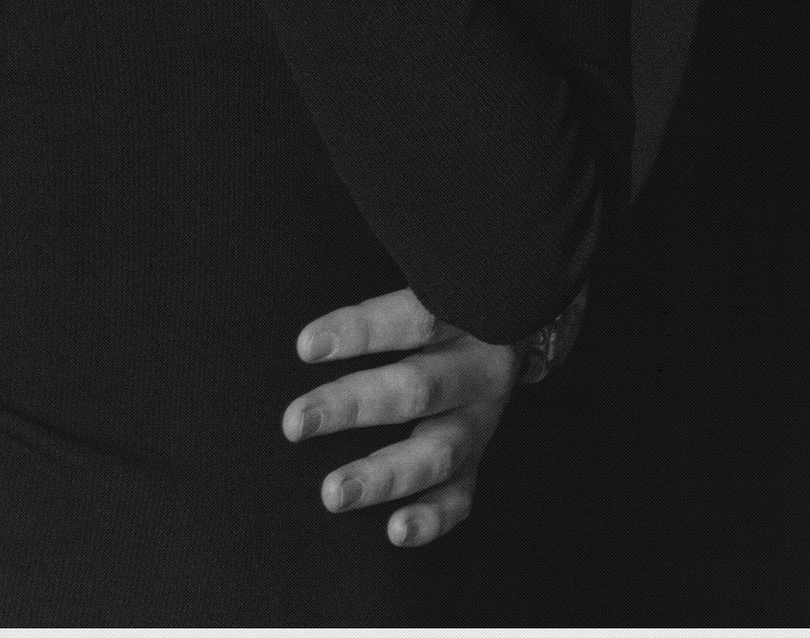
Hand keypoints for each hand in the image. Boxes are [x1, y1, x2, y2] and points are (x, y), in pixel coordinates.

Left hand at [282, 287, 523, 547]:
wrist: (513, 323)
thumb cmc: (450, 299)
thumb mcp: (437, 278)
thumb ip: (389, 292)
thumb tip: (323, 304)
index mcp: (464, 313)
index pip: (411, 318)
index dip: (359, 330)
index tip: (305, 346)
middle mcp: (478, 367)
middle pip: (418, 388)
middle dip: (353, 407)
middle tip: (296, 422)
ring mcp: (481, 418)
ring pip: (438, 452)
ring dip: (384, 474)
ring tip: (333, 492)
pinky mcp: (478, 457)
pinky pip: (461, 495)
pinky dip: (431, 517)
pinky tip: (395, 531)